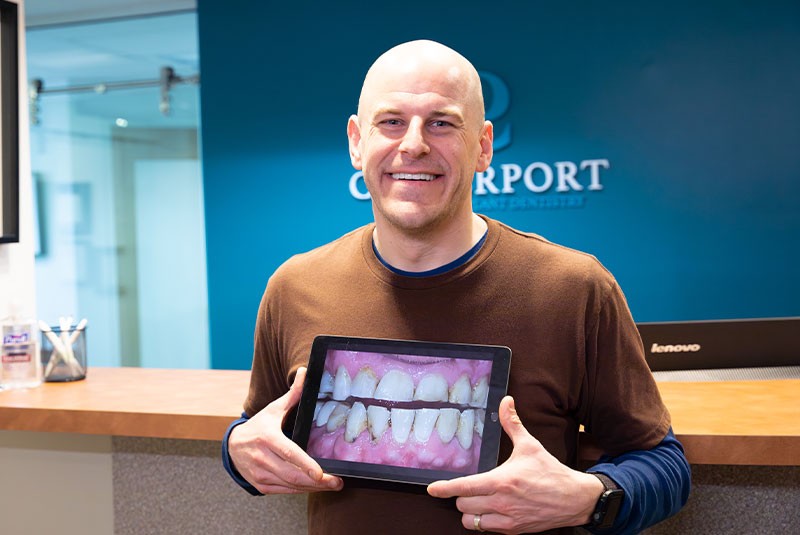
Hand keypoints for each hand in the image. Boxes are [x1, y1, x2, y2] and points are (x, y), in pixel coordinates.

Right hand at [228, 366, 343, 493]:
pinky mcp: (261, 485)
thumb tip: (305, 372)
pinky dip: (300, 490)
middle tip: (337, 481)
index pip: (289, 453)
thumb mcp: (273, 409)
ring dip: (312, 488)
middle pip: (293, 474)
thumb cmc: (258, 427)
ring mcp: (260, 474)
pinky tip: (314, 487)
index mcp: (267, 438)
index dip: (305, 465)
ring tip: (331, 485)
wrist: (233, 446)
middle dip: (317, 481)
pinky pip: (284, 491)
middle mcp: (262, 458)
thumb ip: (293, 394)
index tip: (321, 474)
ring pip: (290, 485)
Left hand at [427, 396, 602, 533]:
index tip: (432, 488)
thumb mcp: (530, 445)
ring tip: (477, 501)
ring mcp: (507, 519)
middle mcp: (501, 502)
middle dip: (461, 496)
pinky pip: (486, 530)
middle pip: (463, 505)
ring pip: (471, 522)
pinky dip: (483, 522)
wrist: (574, 499)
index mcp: (501, 481)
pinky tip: (490, 510)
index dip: (444, 489)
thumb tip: (506, 401)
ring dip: (470, 512)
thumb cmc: (551, 472)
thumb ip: (513, 423)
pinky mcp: (513, 530)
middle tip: (468, 487)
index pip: (464, 487)